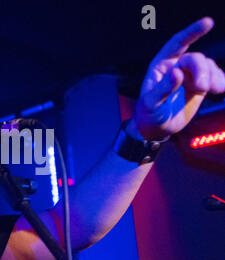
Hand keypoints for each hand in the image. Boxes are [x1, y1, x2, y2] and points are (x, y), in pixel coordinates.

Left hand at [131, 17, 224, 139]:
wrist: (157, 128)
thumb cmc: (149, 114)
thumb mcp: (151, 103)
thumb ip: (163, 88)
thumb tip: (177, 72)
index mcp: (161, 66)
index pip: (177, 44)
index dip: (192, 32)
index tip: (208, 23)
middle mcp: (176, 67)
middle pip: (195, 59)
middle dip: (202, 71)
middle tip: (203, 89)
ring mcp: (189, 76)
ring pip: (207, 67)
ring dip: (213, 77)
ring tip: (215, 91)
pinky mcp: (199, 86)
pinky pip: (215, 77)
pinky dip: (221, 81)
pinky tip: (221, 89)